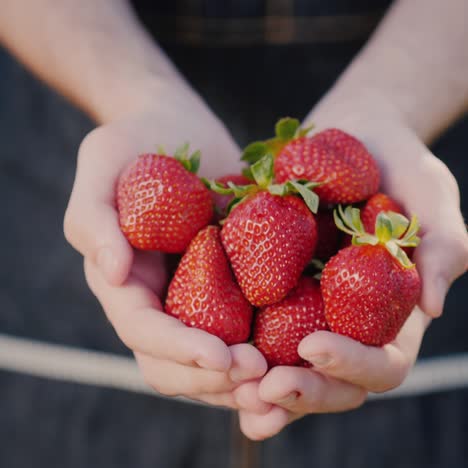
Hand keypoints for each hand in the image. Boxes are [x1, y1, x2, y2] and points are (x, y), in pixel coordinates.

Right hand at [64, 81, 269, 411]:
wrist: (176, 124)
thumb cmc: (133, 140)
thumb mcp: (102, 163)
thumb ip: (94, 218)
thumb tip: (113, 274)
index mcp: (125, 282)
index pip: (144, 332)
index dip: (178, 350)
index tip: (222, 356)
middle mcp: (159, 298)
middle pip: (176, 363)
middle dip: (215, 378)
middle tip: (261, 377)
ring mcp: (196, 294)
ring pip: (212, 358)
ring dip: (244, 380)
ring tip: (284, 383)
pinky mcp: (231, 282)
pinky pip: (247, 326)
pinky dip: (268, 349)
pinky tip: (301, 355)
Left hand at [236, 89, 467, 439]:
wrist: (353, 135)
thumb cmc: (400, 165)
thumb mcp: (430, 197)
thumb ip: (441, 248)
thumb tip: (433, 307)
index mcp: (390, 316)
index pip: (382, 363)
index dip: (352, 365)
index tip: (313, 345)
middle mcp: (347, 323)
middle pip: (332, 382)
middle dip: (302, 391)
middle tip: (265, 386)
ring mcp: (308, 309)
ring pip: (288, 368)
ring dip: (262, 389)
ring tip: (232, 387)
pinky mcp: (274, 289)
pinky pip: (253, 327)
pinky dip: (234, 349)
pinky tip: (205, 355)